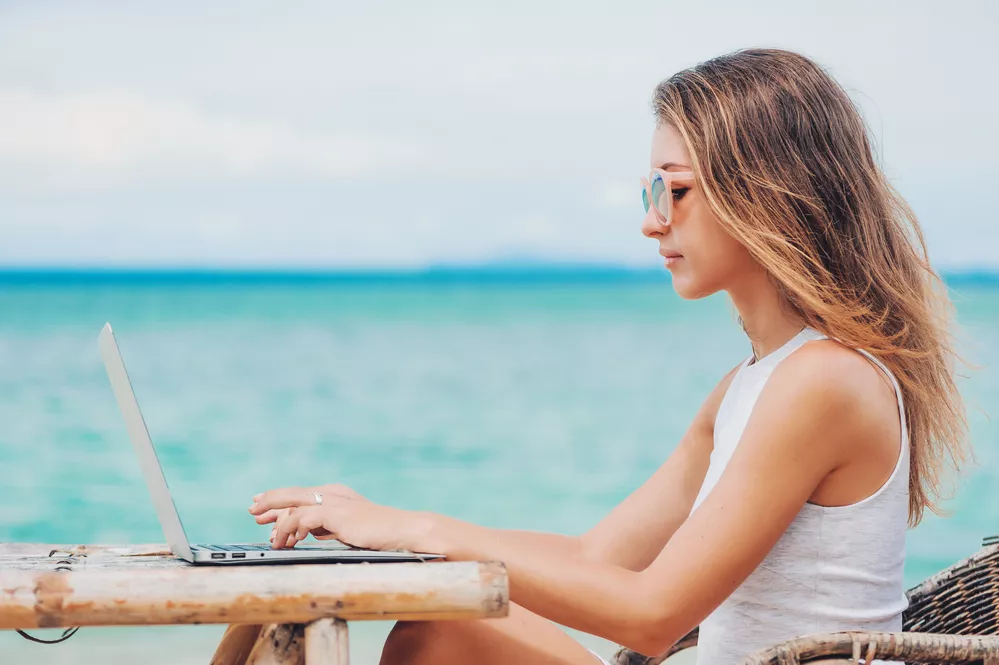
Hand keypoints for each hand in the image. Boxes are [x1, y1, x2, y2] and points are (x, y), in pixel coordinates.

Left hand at [248, 483, 434, 551]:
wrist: (404, 531)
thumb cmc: (381, 533)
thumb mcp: (349, 529)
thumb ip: (329, 526)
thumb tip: (310, 531)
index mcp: (337, 495)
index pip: (301, 494)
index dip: (279, 500)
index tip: (262, 507)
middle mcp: (333, 494)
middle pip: (292, 494)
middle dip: (270, 501)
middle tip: (253, 510)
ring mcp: (334, 502)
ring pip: (293, 505)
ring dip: (278, 523)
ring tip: (270, 540)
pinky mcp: (336, 513)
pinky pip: (303, 518)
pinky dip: (290, 529)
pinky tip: (286, 542)